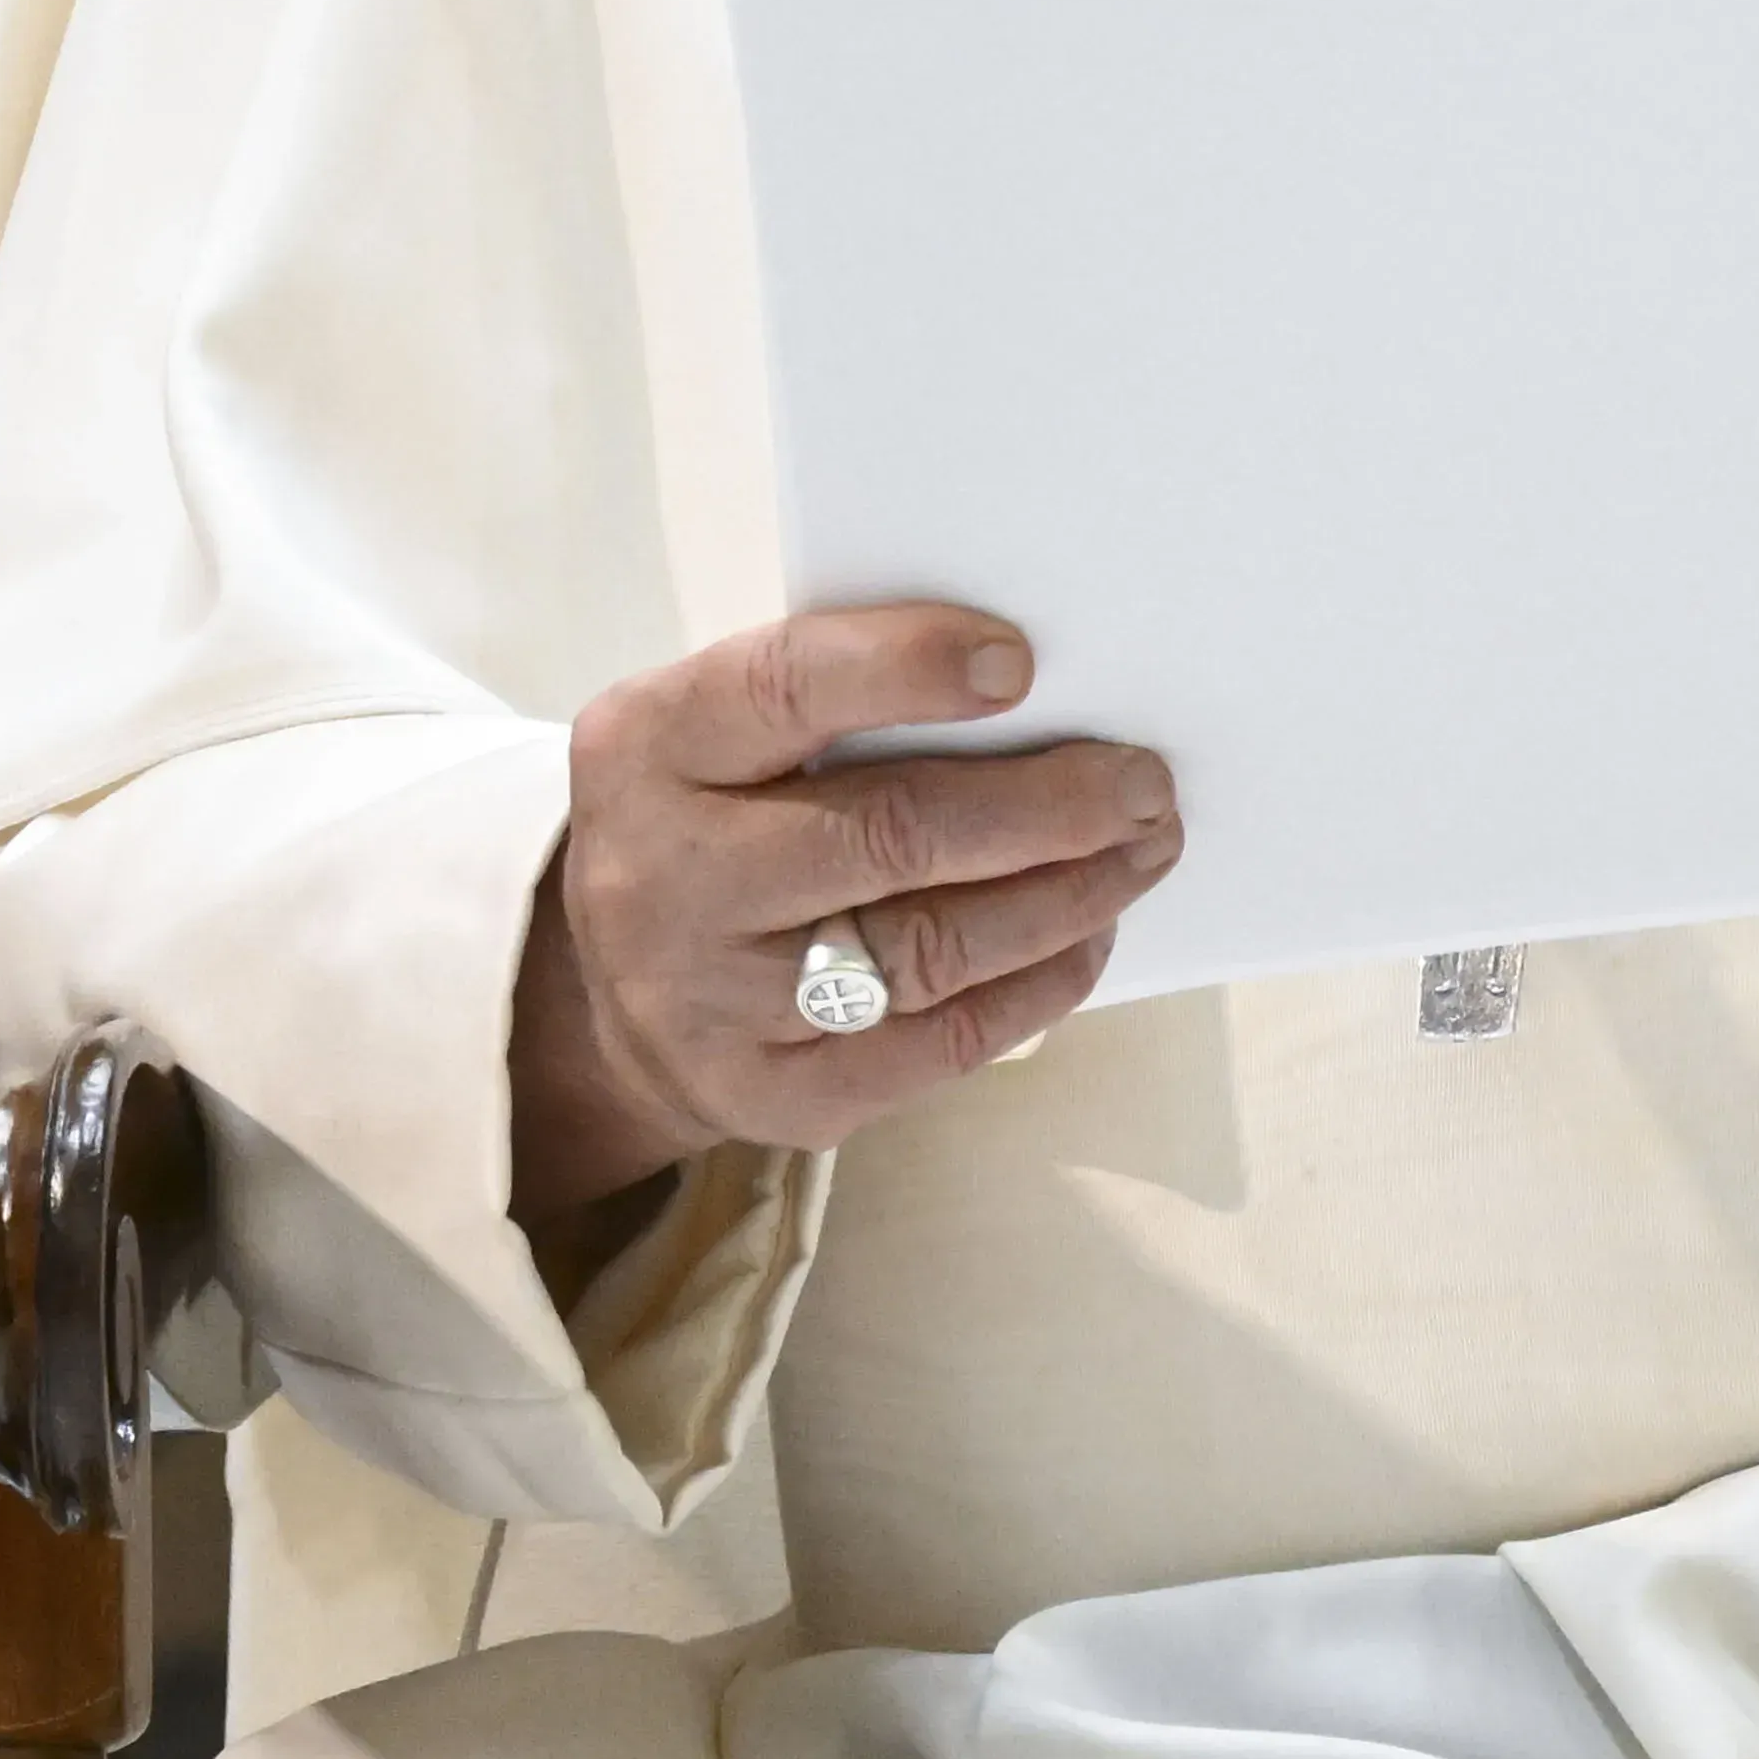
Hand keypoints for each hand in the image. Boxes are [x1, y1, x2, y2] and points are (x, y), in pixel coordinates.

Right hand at [509, 604, 1181, 1214]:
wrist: (613, 991)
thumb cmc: (715, 817)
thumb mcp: (721, 731)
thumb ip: (840, 697)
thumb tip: (1040, 690)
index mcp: (651, 746)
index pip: (786, 687)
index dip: (909, 669)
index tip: (1022, 662)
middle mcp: (669, 876)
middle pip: (890, 834)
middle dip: (1046, 804)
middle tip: (1145, 780)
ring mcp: (717, 1002)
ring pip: (934, 946)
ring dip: (1068, 893)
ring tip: (1143, 847)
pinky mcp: (777, 1096)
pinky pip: (944, 1041)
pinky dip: (1040, 982)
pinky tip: (1090, 933)